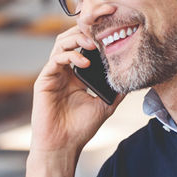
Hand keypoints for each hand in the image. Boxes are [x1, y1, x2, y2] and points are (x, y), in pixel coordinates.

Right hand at [30, 26, 118, 154]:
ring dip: (77, 39)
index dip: (95, 35)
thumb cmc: (80, 129)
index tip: (111, 30)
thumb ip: (116, 90)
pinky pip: (54, 60)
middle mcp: (64, 71)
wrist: (63, 146)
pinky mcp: (44, 80)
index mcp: (76, 74)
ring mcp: (53, 74)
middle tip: (102, 29)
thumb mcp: (105, 105)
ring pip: (61, 44)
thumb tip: (133, 78)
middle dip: (86, 30)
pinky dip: (70, 56)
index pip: (84, 46)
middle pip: (71, 38)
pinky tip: (84, 63)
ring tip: (93, 44)